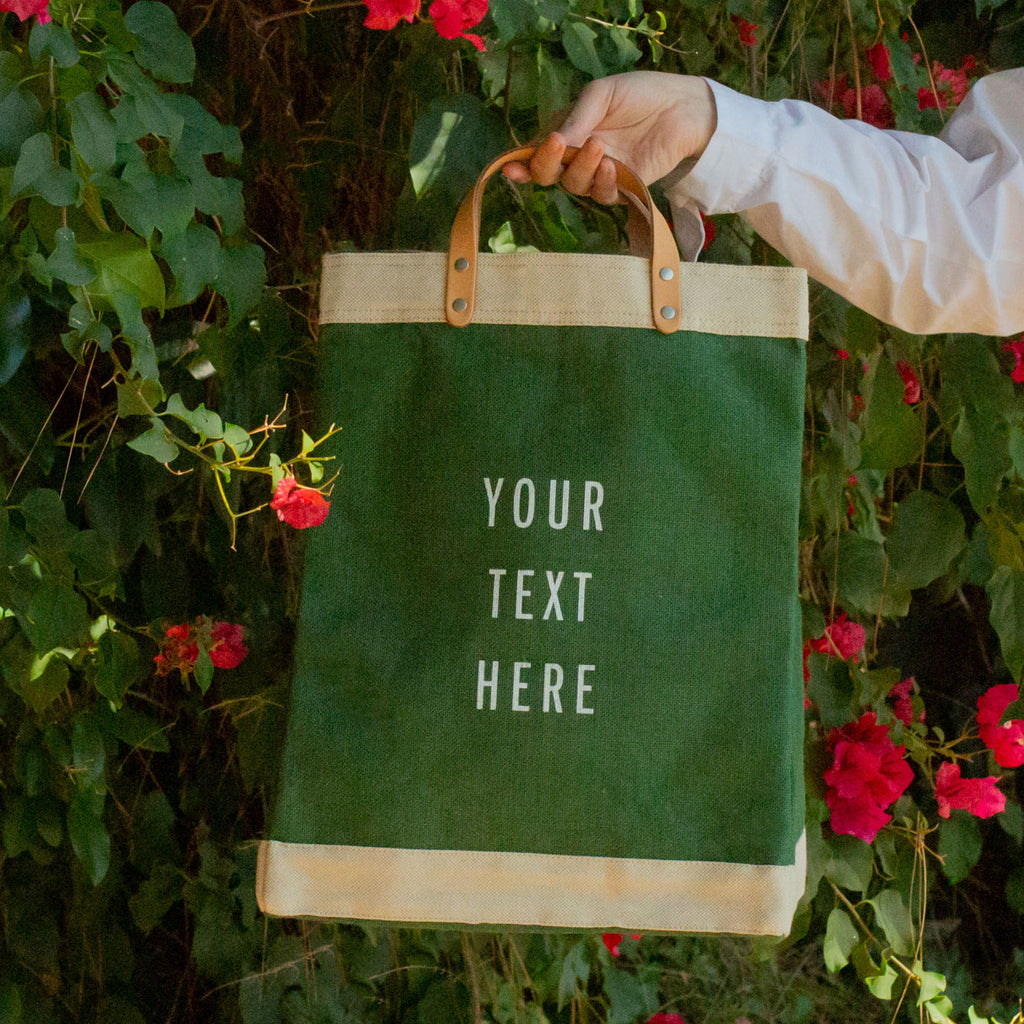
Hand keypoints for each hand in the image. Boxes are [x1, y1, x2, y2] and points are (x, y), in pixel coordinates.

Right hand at [502, 72, 716, 203]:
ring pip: (574, 186)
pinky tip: (611, 164)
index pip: (537, 154)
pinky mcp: (622, 188)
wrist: (682, 107)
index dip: (522, 164)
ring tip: (599, 146)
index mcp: (568, 132)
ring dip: (581, 168)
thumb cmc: (641, 94)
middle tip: (557, 146)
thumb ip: (577, 118)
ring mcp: (599, 175)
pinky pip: (603, 195)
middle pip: (548, 176)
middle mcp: (578, 158)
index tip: (511, 167)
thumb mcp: (602, 95)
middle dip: (545, 165)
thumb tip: (552, 142)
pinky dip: (603, 182)